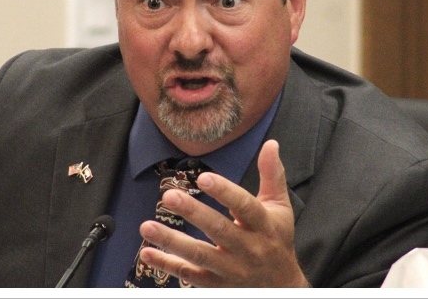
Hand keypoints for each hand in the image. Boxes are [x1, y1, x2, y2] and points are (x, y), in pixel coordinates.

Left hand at [137, 139, 309, 287]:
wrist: (280, 285)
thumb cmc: (277, 239)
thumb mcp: (280, 206)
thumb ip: (273, 175)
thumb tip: (270, 144)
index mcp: (263, 224)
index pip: (245, 206)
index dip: (225, 192)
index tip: (203, 177)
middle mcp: (248, 248)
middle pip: (219, 230)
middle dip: (193, 213)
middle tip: (169, 196)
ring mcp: (230, 268)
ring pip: (199, 255)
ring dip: (171, 241)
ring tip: (147, 226)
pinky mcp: (216, 284)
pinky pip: (189, 275)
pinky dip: (167, 265)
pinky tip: (148, 252)